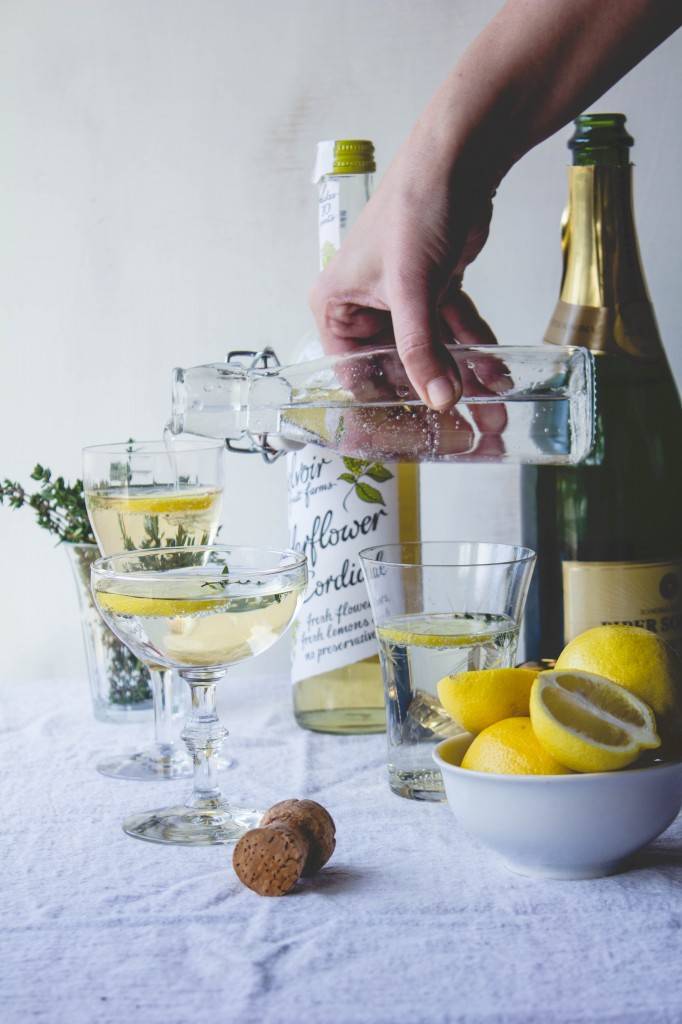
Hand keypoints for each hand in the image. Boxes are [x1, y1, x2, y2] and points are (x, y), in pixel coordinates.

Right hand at [309, 139, 498, 411]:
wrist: (459, 159)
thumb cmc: (413, 207)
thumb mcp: (412, 287)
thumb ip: (422, 348)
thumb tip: (441, 399)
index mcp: (336, 307)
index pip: (355, 374)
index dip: (386, 407)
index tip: (416, 437)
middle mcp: (364, 307)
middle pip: (397, 369)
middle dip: (434, 396)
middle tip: (468, 430)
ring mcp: (401, 299)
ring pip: (431, 352)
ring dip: (463, 378)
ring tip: (494, 409)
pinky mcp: (434, 289)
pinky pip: (454, 332)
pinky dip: (476, 350)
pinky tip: (498, 373)